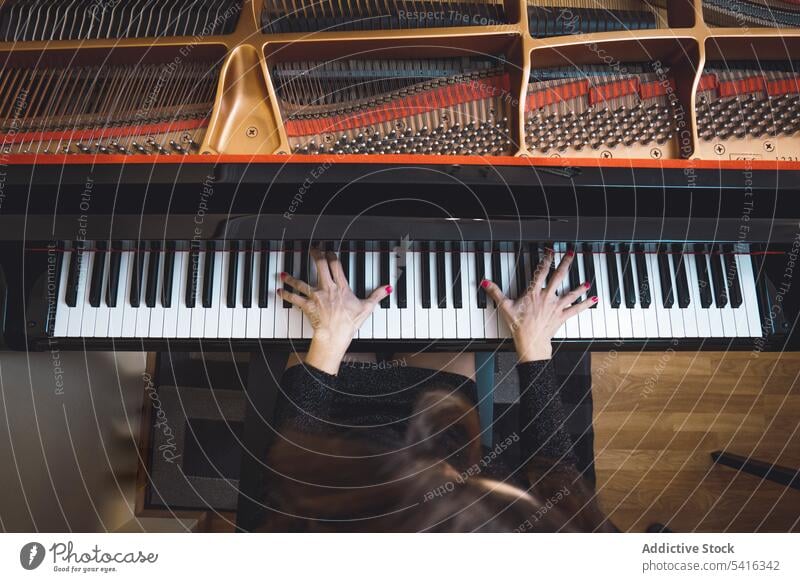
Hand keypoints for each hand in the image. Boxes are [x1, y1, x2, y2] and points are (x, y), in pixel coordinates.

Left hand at [278, 246, 391, 373]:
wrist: (335, 335)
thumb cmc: (348, 323)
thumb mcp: (366, 308)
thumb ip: (377, 295)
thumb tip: (387, 288)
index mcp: (341, 287)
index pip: (336, 266)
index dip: (331, 256)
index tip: (329, 252)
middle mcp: (327, 289)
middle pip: (319, 267)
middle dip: (315, 255)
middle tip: (312, 249)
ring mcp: (315, 297)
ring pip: (302, 282)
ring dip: (292, 277)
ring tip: (284, 273)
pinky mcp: (307, 305)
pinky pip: (294, 298)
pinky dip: (285, 294)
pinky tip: (279, 290)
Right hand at [480, 248, 596, 362]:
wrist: (530, 342)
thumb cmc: (518, 326)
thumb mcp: (505, 307)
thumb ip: (495, 292)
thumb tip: (485, 282)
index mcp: (534, 293)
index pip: (541, 272)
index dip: (546, 260)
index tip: (550, 252)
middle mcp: (547, 297)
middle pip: (559, 277)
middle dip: (565, 264)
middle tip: (571, 254)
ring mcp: (556, 307)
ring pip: (570, 293)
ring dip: (579, 286)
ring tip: (586, 281)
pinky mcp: (562, 316)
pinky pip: (576, 309)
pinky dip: (585, 304)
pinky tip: (593, 299)